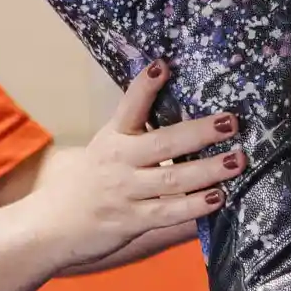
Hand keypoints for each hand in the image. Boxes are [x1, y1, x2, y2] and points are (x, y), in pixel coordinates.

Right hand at [30, 62, 244, 269]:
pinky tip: (217, 198)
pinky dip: (194, 206)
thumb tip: (183, 107)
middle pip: (164, 143)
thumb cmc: (92, 180)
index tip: (164, 65)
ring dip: (207, 170)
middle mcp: (119, 161)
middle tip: (231, 122)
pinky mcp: (131, 221)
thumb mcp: (108, 147)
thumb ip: (138, 130)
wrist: (53, 224)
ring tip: (237, 160)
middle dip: (200, 132)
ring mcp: (125, 192)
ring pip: (172, 180)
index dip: (146, 86)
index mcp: (113, 137)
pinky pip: (168, 213)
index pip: (129, 105)